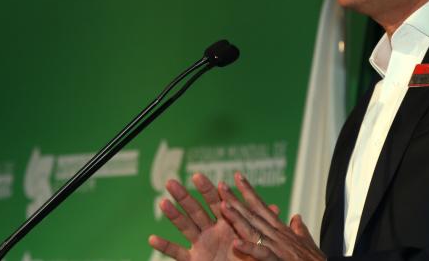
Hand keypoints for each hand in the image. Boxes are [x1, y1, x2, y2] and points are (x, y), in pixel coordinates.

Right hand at [149, 173, 279, 260]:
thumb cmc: (248, 258)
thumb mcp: (256, 240)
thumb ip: (261, 223)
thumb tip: (276, 208)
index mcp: (225, 224)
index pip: (215, 203)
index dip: (208, 190)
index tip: (198, 175)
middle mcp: (210, 232)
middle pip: (194, 210)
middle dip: (183, 196)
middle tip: (171, 181)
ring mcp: (200, 246)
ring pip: (184, 227)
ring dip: (173, 215)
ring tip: (162, 203)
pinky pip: (177, 253)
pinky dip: (165, 246)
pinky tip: (152, 238)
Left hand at [219, 172, 324, 260]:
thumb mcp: (306, 243)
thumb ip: (299, 230)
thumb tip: (296, 217)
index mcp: (281, 230)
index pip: (261, 206)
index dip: (248, 191)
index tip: (237, 176)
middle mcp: (277, 235)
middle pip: (252, 214)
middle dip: (235, 200)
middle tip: (220, 185)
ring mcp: (276, 247)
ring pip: (253, 230)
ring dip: (237, 218)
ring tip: (222, 206)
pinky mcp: (276, 260)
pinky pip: (260, 254)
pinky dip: (249, 248)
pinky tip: (236, 243)